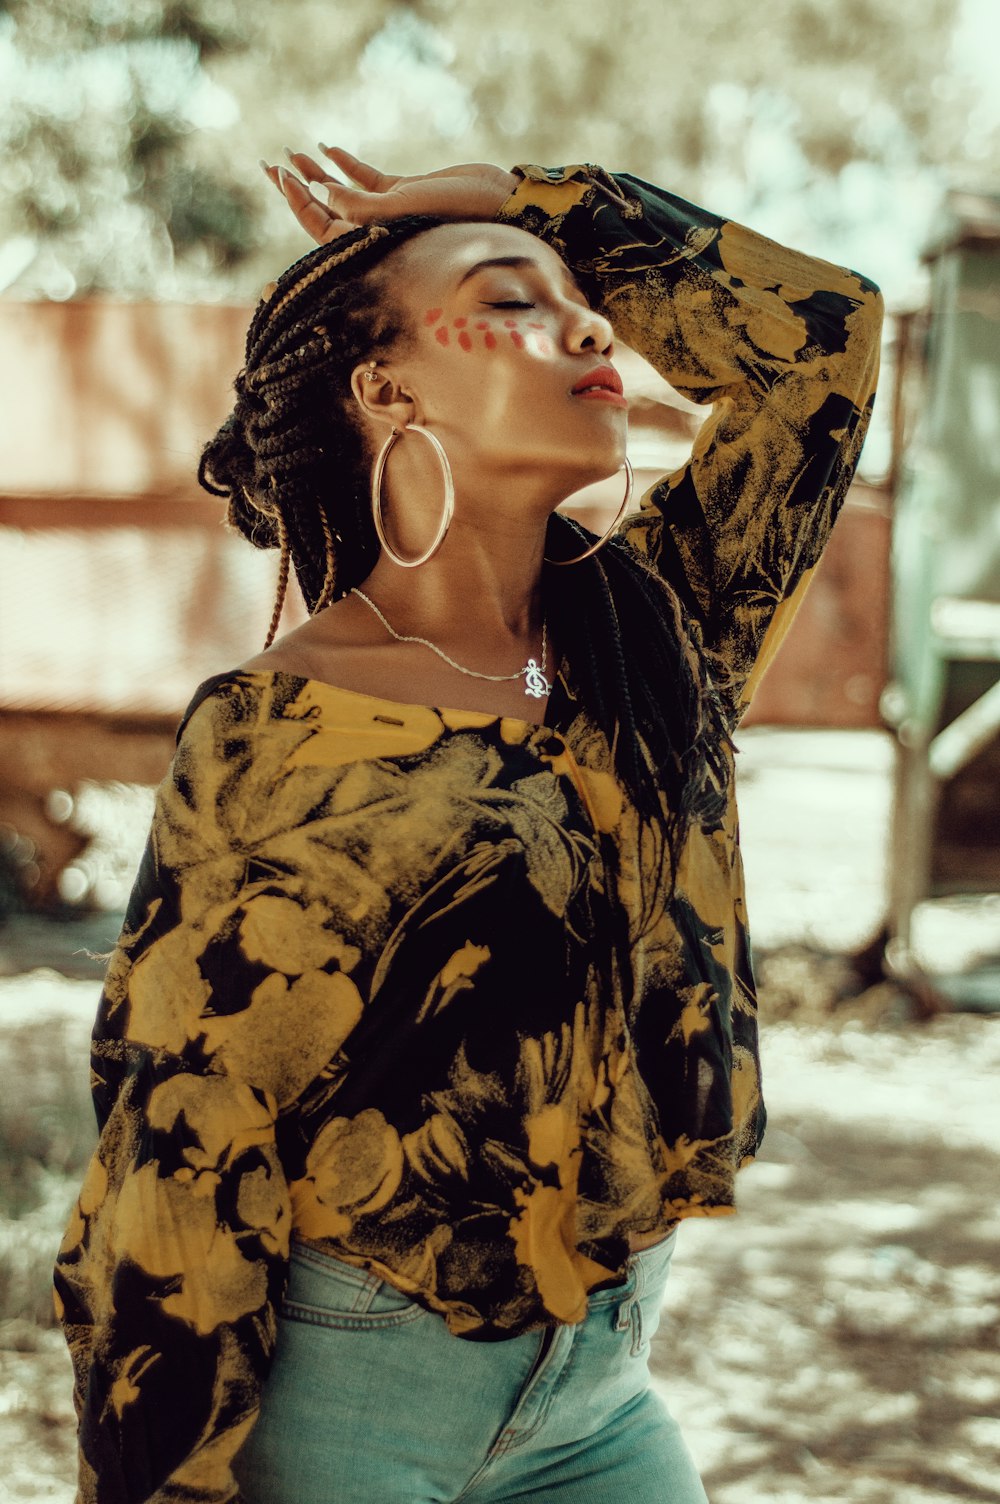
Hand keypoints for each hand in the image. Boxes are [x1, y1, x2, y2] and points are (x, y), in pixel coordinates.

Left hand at [260, 146, 517, 245]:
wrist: (505, 204)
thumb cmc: (464, 215)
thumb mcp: (410, 210)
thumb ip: (365, 207)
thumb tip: (321, 193)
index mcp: (379, 246)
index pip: (326, 228)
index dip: (301, 203)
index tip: (282, 176)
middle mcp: (382, 233)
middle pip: (328, 212)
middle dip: (298, 190)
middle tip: (269, 167)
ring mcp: (392, 214)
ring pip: (345, 194)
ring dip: (318, 174)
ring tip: (292, 154)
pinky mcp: (406, 194)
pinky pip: (369, 181)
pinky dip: (348, 166)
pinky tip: (329, 149)